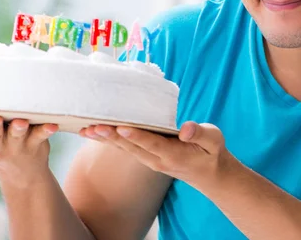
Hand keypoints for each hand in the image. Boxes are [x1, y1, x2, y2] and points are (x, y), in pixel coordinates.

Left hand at [80, 122, 238, 190]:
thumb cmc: (212, 152)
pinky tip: (96, 133)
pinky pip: (126, 148)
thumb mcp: (214, 140)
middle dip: (112, 136)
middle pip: (131, 147)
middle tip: (93, 126)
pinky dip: (110, 140)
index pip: (151, 143)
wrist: (209, 174)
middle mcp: (157, 159)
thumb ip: (201, 133)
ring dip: (106, 139)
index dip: (136, 135)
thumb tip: (187, 128)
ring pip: (125, 149)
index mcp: (173, 154)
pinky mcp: (147, 157)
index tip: (121, 127)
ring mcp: (150, 160)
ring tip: (86, 129)